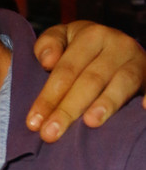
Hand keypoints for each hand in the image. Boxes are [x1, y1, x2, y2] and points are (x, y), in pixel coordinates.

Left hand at [28, 21, 145, 141]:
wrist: (120, 49)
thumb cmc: (82, 51)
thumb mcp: (64, 40)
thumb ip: (48, 45)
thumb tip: (47, 60)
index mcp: (91, 35)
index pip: (66, 69)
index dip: (48, 96)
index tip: (33, 123)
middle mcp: (117, 45)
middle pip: (90, 80)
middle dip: (68, 109)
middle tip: (50, 134)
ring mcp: (137, 61)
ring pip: (121, 83)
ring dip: (106, 104)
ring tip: (90, 123)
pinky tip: (143, 110)